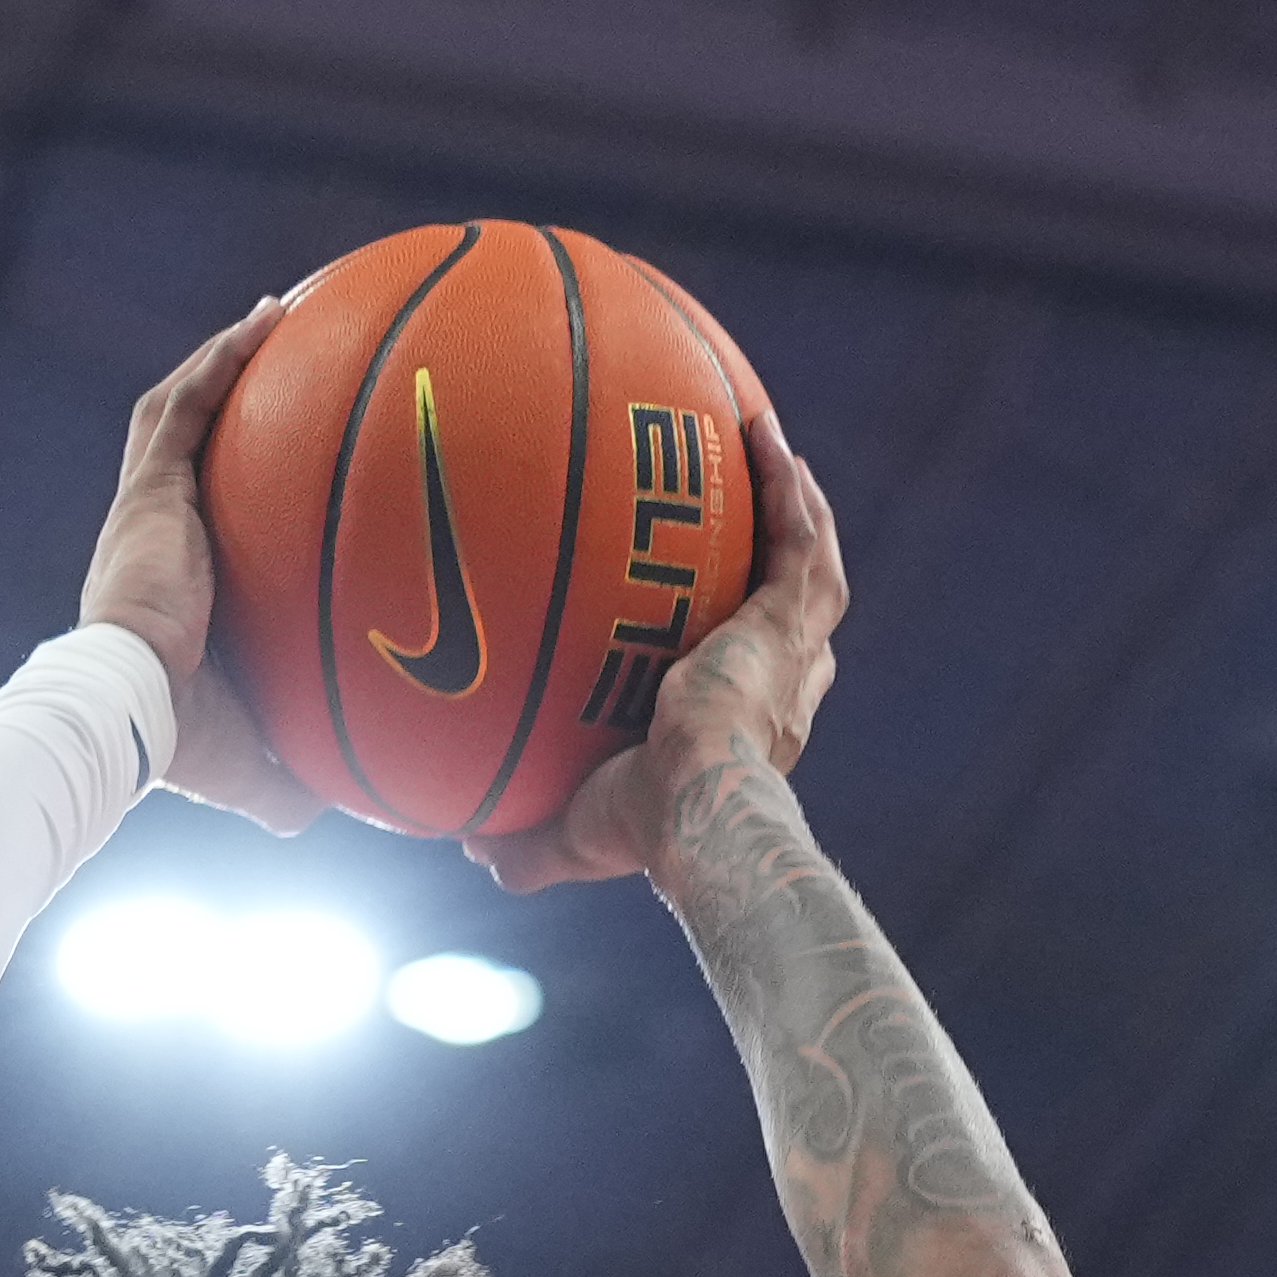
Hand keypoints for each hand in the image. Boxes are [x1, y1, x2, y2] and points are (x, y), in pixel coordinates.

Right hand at [74, 299, 320, 834]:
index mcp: (171, 591)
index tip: (283, 463)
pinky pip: (188, 404)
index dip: (235, 485)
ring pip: (180, 410)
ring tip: (280, 313)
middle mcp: (155, 537)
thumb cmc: (177, 744)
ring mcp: (148, 507)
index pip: (203, 522)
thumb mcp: (253, 766)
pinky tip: (269, 317)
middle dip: (231, 400)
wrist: (122, 712)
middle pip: (189, 451)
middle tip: (288, 364)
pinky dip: (223, 359)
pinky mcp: (148, 489)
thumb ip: (293, 782)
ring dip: (224, 360)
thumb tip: (347, 812)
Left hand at [485, 413, 845, 894]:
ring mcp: (792, 653)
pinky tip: (761, 431)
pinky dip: (786, 485)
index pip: (762, 681)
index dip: (749, 643)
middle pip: (798, 615)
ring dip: (796, 507)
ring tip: (769, 449)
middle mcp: (784, 689)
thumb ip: (526, 841)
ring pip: (810, 566)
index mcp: (749, 732)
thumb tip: (466, 846)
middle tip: (755, 517)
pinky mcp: (787, 622)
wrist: (695, 810)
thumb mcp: (572, 835)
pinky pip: (798, 536)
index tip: (722, 611)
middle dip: (784, 567)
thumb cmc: (643, 832)